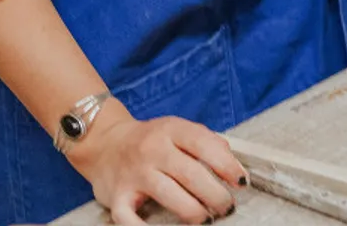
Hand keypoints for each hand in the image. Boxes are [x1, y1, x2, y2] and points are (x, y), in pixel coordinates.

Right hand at [70, 100, 246, 223]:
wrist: (105, 143)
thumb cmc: (150, 140)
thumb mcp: (177, 129)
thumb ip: (204, 141)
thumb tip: (232, 163)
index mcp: (171, 130)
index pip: (204, 145)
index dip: (227, 165)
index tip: (241, 182)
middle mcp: (152, 149)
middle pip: (190, 174)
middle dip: (215, 194)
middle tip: (226, 207)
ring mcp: (134, 173)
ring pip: (168, 195)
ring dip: (193, 211)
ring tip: (206, 218)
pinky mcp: (117, 195)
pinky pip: (129, 217)